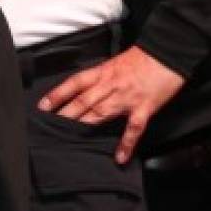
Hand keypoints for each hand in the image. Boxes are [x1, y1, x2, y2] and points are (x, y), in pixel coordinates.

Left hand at [40, 45, 184, 163]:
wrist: (167, 54)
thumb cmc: (142, 57)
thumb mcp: (115, 62)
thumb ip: (101, 76)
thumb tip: (87, 87)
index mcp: (102, 72)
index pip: (74, 83)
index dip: (57, 94)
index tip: (43, 105)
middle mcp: (110, 85)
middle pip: (83, 101)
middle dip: (66, 114)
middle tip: (50, 125)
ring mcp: (127, 98)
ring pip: (100, 114)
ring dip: (85, 125)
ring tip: (70, 137)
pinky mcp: (144, 108)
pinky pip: (133, 128)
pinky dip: (126, 143)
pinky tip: (119, 156)